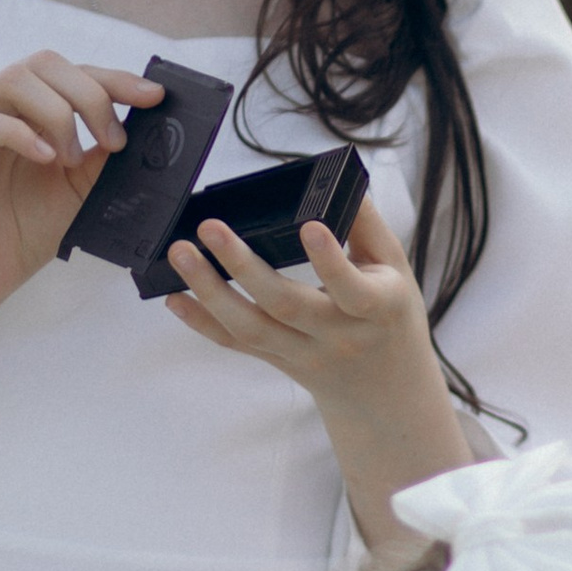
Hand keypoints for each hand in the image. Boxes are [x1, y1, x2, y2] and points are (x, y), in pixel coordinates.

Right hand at [0, 55, 166, 322]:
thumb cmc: (31, 226)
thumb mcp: (83, 184)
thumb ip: (104, 150)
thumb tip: (146, 123)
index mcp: (24, 105)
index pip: (71, 72)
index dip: (114, 78)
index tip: (154, 97)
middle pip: (43, 63)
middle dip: (90, 95)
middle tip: (114, 140)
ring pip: (13, 80)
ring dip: (57, 113)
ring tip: (71, 157)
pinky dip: (21, 134)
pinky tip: (46, 158)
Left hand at [160, 189, 470, 543]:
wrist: (386, 392)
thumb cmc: (391, 317)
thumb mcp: (396, 268)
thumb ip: (366, 224)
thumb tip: (336, 179)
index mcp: (376, 308)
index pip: (352, 288)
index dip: (330, 261)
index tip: (308, 227)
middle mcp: (337, 335)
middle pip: (285, 305)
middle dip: (243, 266)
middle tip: (210, 228)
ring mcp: (303, 353)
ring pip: (251, 328)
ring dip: (210, 291)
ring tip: (181, 254)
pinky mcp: (278, 361)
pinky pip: (236, 344)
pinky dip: (202, 322)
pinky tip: (175, 297)